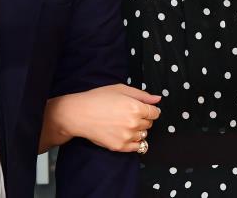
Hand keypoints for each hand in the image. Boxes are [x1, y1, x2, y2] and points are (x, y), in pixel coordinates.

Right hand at [46, 84, 160, 151]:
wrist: (79, 114)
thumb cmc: (97, 99)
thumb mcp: (120, 89)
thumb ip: (142, 95)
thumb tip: (158, 99)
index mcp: (136, 107)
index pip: (155, 113)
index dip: (148, 110)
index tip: (141, 109)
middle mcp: (134, 123)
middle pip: (149, 124)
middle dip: (142, 119)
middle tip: (127, 114)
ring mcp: (127, 136)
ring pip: (143, 135)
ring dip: (137, 130)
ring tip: (122, 123)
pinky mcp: (120, 147)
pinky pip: (137, 147)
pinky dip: (133, 141)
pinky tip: (123, 133)